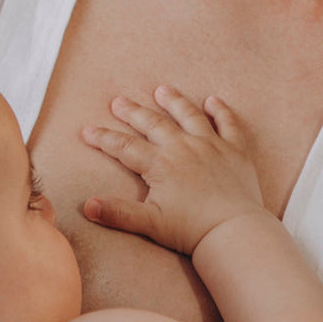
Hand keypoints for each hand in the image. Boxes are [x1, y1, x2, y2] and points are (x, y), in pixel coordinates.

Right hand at [80, 85, 265, 254]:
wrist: (232, 231)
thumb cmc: (191, 230)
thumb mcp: (150, 223)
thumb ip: (118, 213)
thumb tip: (88, 206)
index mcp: (160, 165)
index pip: (125, 147)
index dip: (104, 138)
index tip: (88, 130)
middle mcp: (183, 148)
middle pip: (153, 124)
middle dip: (133, 112)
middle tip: (118, 101)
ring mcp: (210, 146)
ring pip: (189, 115)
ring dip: (174, 101)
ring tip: (162, 90)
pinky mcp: (235, 151)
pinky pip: (228, 124)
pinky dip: (220, 111)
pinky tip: (213, 101)